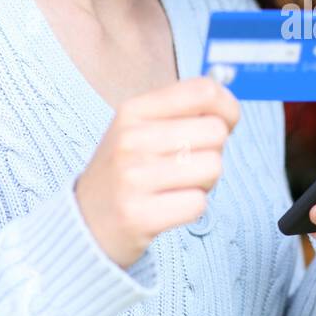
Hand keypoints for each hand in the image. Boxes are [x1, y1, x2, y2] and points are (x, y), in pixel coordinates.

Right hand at [75, 76, 240, 268]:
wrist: (84, 224)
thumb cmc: (125, 172)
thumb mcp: (139, 130)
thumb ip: (183, 112)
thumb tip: (230, 109)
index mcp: (133, 111)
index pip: (203, 91)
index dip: (227, 108)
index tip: (225, 123)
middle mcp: (131, 139)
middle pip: (215, 132)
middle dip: (214, 151)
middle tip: (190, 165)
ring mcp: (133, 177)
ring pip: (212, 167)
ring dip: (205, 182)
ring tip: (177, 186)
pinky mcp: (140, 215)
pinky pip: (198, 203)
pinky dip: (191, 208)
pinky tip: (168, 207)